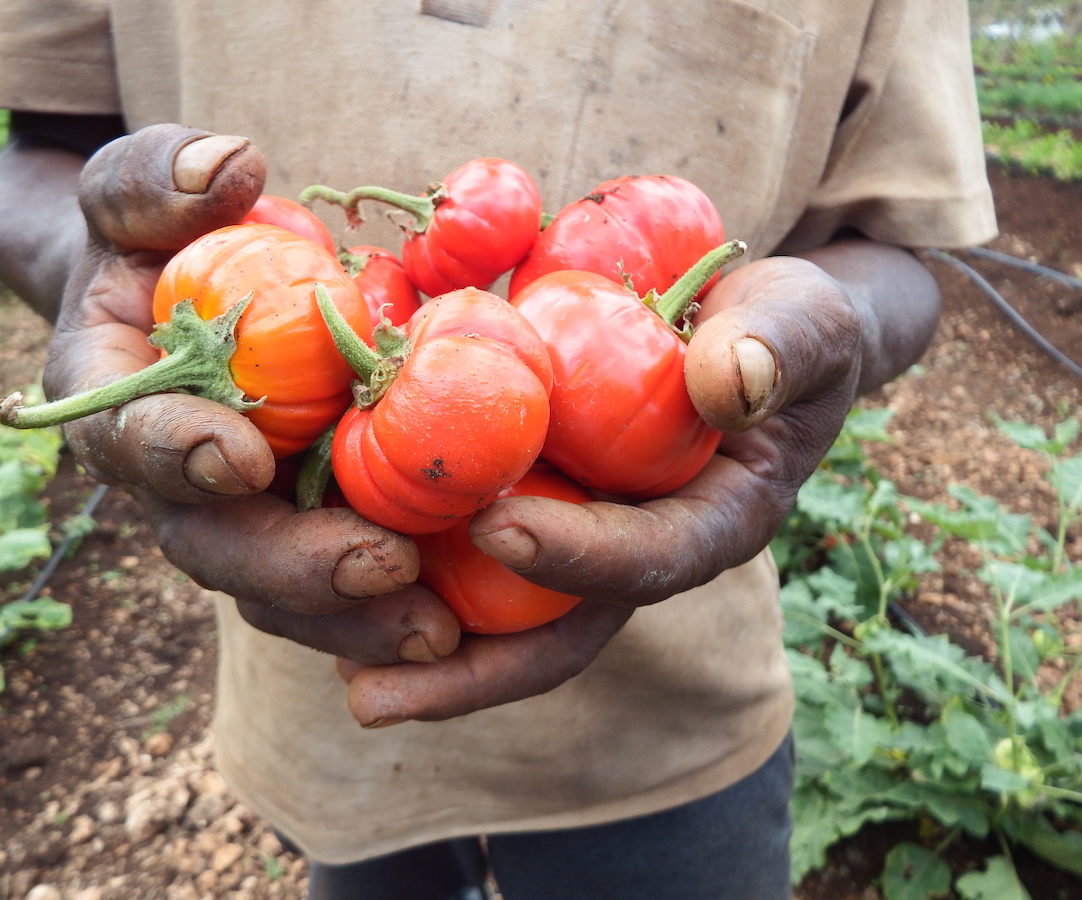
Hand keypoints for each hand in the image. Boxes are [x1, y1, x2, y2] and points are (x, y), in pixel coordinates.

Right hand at [10, 123, 460, 663]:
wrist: (184, 293)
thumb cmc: (157, 237)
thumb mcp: (136, 190)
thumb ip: (155, 177)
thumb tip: (227, 167)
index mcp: (112, 402)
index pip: (127, 438)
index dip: (174, 453)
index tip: (242, 455)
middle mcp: (171, 481)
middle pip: (216, 546)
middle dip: (293, 566)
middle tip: (382, 565)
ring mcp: (241, 514)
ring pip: (280, 589)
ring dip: (354, 616)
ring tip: (436, 630)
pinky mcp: (304, 524)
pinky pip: (338, 581)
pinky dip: (389, 607)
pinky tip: (462, 623)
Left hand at [340, 241, 939, 722]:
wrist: (744, 331)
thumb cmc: (780, 331)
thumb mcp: (804, 324)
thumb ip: (781, 349)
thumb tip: (728, 383)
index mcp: (707, 525)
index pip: (647, 562)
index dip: (578, 556)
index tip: (500, 527)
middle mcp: (629, 551)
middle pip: (548, 632)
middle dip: (464, 669)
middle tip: (371, 689)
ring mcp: (573, 533)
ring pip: (487, 610)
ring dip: (403, 637)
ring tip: (317, 654)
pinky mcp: (528, 500)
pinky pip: (453, 547)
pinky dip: (388, 559)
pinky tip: (311, 556)